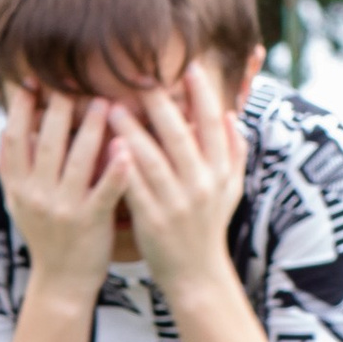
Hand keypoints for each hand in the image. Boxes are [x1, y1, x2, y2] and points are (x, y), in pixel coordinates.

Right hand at [0, 83, 124, 300]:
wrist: (61, 281)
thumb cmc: (46, 234)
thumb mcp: (19, 202)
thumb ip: (14, 167)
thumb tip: (8, 124)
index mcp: (18, 187)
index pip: (14, 139)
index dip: (20, 108)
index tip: (29, 80)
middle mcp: (36, 195)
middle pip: (46, 143)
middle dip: (59, 109)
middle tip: (72, 79)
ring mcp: (63, 209)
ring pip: (76, 162)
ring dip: (90, 130)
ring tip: (103, 101)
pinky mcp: (90, 222)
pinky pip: (104, 191)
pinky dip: (114, 170)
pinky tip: (126, 148)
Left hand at [110, 66, 245, 301]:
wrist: (196, 274)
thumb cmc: (208, 226)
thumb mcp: (230, 189)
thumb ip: (234, 151)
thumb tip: (230, 114)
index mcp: (221, 172)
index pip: (213, 125)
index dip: (202, 95)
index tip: (189, 66)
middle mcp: (202, 185)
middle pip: (181, 137)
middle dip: (162, 105)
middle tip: (142, 76)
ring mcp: (177, 203)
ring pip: (154, 160)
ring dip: (134, 131)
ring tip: (113, 106)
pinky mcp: (153, 221)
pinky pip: (135, 188)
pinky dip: (124, 167)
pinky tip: (108, 146)